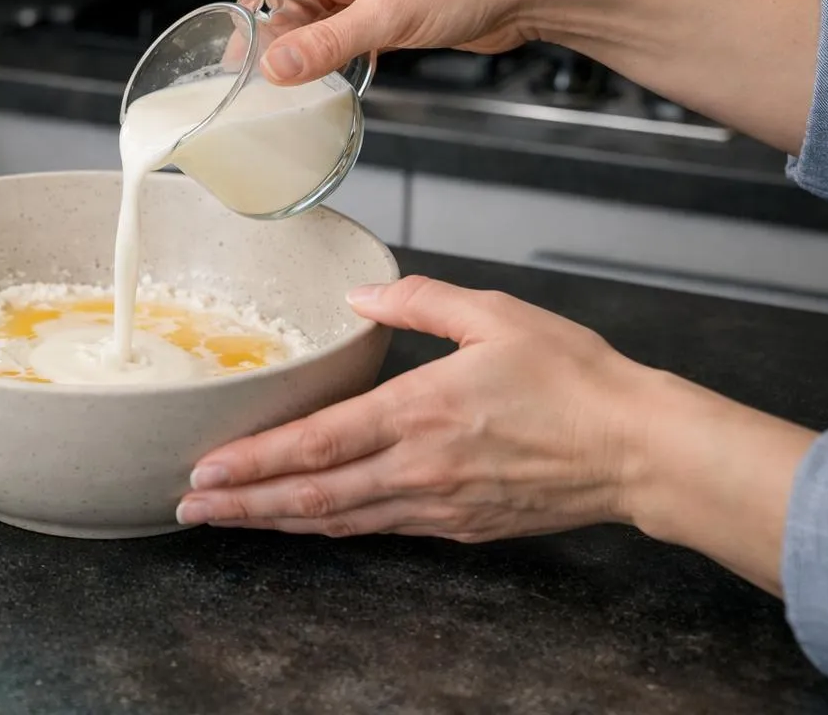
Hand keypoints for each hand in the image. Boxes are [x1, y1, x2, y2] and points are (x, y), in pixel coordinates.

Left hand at [177, 276, 815, 594]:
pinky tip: (307, 522)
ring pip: (339, 522)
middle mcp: (418, 468)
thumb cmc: (573, 378)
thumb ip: (419, 303)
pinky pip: (379, 529)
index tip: (206, 468)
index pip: (315, 444)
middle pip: (311, 497)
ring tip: (230, 521)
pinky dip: (332, 528)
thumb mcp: (495, 315)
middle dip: (244, 505)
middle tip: (190, 507)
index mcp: (419, 411)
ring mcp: (438, 505)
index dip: (253, 461)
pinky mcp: (460, 526)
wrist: (638, 448)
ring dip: (278, 523)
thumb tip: (360, 299)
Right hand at [235, 0, 539, 84]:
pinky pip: (339, 32)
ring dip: (312, 49)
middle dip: (282, 38)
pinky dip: (337, 53)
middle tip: (284, 76)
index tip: (254, 57)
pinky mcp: (382, 5)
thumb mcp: (388, 14)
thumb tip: (274, 68)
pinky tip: (346, 71)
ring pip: (311, 20)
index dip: (255, 16)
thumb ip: (325, 45)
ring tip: (316, 76)